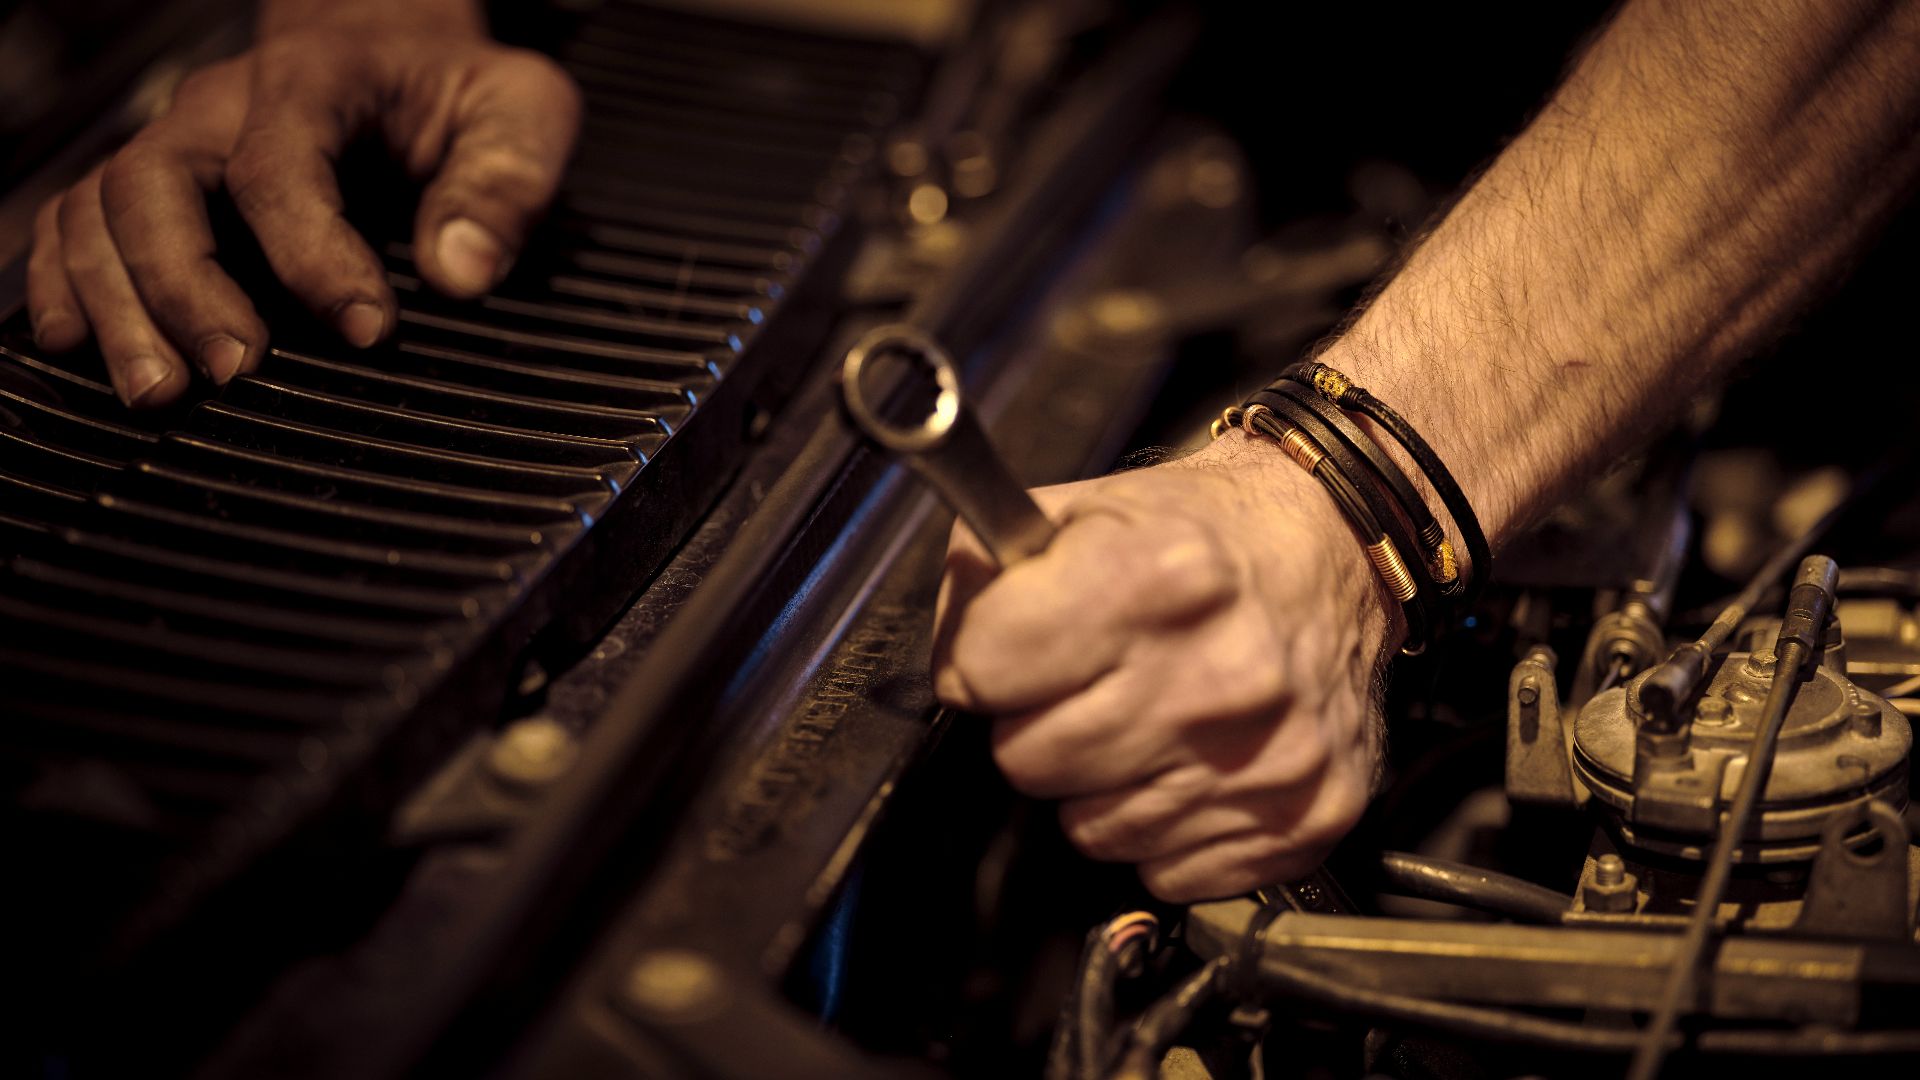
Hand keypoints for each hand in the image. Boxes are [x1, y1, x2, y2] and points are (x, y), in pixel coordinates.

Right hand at [25, 16, 580, 407]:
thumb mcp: (519, 110)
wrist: (393, 46)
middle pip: (157, 184)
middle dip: (185, 286)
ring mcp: (178, 145)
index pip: (283, 164)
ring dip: (117, 304)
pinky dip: (64, 282)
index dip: (315, 254)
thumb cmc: (455, 90)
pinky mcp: (156, 185)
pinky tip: (77, 345)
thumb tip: (462, 272)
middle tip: (233, 371)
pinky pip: (74, 220)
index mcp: (314, 80)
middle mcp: (222, 108)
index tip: (368, 329)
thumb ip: (503, 184)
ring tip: (158, 390)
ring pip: (100, 209)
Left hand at [931, 435, 1392, 901]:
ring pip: (1091, 831)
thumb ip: (987, 572)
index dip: (983, 659)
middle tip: (1088, 684)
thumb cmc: (1204, 536)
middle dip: (1039, 724)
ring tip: (1145, 718)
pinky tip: (1193, 763)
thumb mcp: (1085, 508)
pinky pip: (1167, 869)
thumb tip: (951, 664)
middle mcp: (1220, 675)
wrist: (1335, 551)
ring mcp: (1267, 757)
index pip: (982, 669)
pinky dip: (1167, 828)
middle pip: (1027, 760)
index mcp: (1157, 578)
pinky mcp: (1304, 817)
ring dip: (1101, 784)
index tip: (1014, 649)